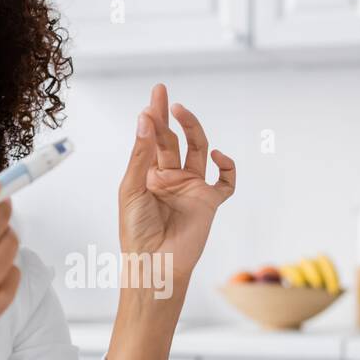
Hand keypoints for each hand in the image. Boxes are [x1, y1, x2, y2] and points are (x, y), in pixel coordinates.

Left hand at [119, 83, 234, 289]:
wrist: (155, 264)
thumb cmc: (136, 232)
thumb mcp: (132, 188)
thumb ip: (141, 154)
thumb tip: (145, 119)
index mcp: (149, 175)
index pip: (152, 139)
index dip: (154, 116)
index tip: (155, 95)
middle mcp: (171, 178)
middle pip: (173, 140)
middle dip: (169, 118)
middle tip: (165, 97)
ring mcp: (191, 188)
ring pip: (198, 151)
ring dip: (192, 130)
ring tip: (182, 112)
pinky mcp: (209, 202)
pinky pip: (225, 181)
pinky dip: (227, 167)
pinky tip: (218, 156)